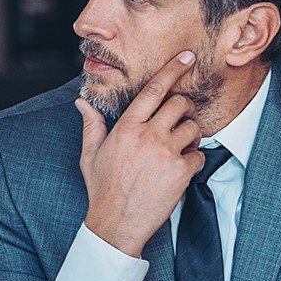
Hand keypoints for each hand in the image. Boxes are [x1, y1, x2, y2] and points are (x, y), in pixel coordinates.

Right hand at [77, 50, 203, 256]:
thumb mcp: (91, 155)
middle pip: (179, 104)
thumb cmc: (103, 189)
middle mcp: (147, 136)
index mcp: (126, 128)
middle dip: (183, 109)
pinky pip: (199, 155)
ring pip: (192, 128)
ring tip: (178, 148)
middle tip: (179, 121)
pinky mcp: (180, 171)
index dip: (172, 70)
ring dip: (190, 135)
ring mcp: (166, 153)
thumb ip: (92, 125)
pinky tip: (179, 170)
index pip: (153, 90)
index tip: (186, 57)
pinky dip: (194, 160)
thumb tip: (81, 102)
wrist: (116, 223)